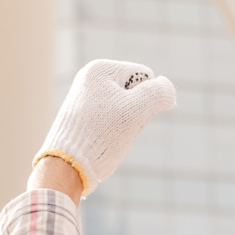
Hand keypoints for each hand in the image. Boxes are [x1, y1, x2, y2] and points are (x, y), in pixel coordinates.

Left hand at [35, 58, 177, 196]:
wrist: (67, 166)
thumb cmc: (101, 134)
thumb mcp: (137, 110)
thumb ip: (158, 93)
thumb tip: (167, 87)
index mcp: (99, 68)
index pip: (144, 76)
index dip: (144, 99)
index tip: (125, 114)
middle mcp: (88, 79)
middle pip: (134, 93)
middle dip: (134, 114)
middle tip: (116, 128)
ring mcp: (84, 99)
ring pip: (124, 111)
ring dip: (125, 127)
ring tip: (107, 138)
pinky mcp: (82, 119)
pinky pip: (110, 123)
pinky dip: (112, 135)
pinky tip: (101, 143)